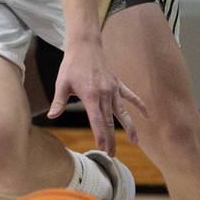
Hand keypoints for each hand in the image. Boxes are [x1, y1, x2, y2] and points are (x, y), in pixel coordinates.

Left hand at [47, 38, 148, 157]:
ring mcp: (113, 89)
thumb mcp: (62, 83)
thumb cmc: (71, 65)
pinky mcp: (117, 84)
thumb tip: (52, 116)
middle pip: (109, 121)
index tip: (103, 148)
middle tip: (112, 155)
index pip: (97, 121)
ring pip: (123, 112)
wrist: (85, 45)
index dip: (101, 135)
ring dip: (129, 127)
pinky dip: (139, 105)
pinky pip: (131, 96)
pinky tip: (147, 115)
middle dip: (111, 139)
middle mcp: (105, 94)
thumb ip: (59, 102)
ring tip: (135, 142)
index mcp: (91, 95)